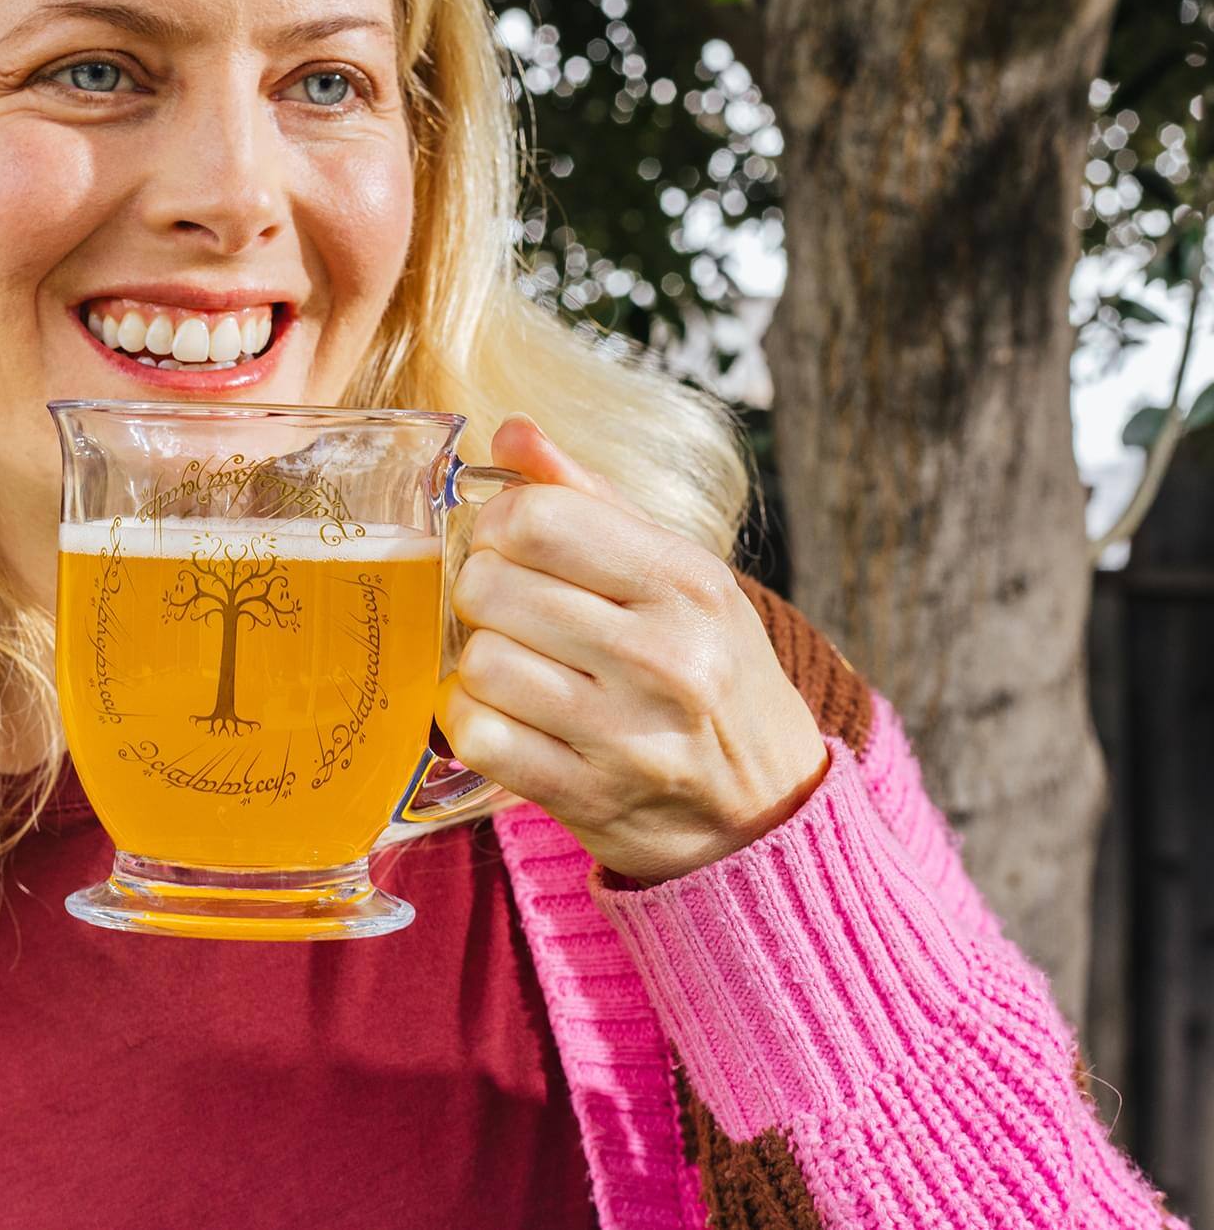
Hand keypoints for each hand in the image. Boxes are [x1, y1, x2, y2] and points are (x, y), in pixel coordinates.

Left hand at [436, 414, 830, 885]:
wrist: (769, 812)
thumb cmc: (712, 671)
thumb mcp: (680, 573)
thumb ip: (589, 497)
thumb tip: (510, 431)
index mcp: (687, 581)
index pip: (538, 519)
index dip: (499, 525)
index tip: (511, 546)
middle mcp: (666, 656)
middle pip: (491, 586)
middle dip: (483, 591)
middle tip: (511, 610)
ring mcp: (629, 734)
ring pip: (480, 661)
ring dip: (479, 661)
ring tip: (518, 665)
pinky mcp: (590, 796)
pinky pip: (479, 736)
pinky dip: (473, 723)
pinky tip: (506, 717)